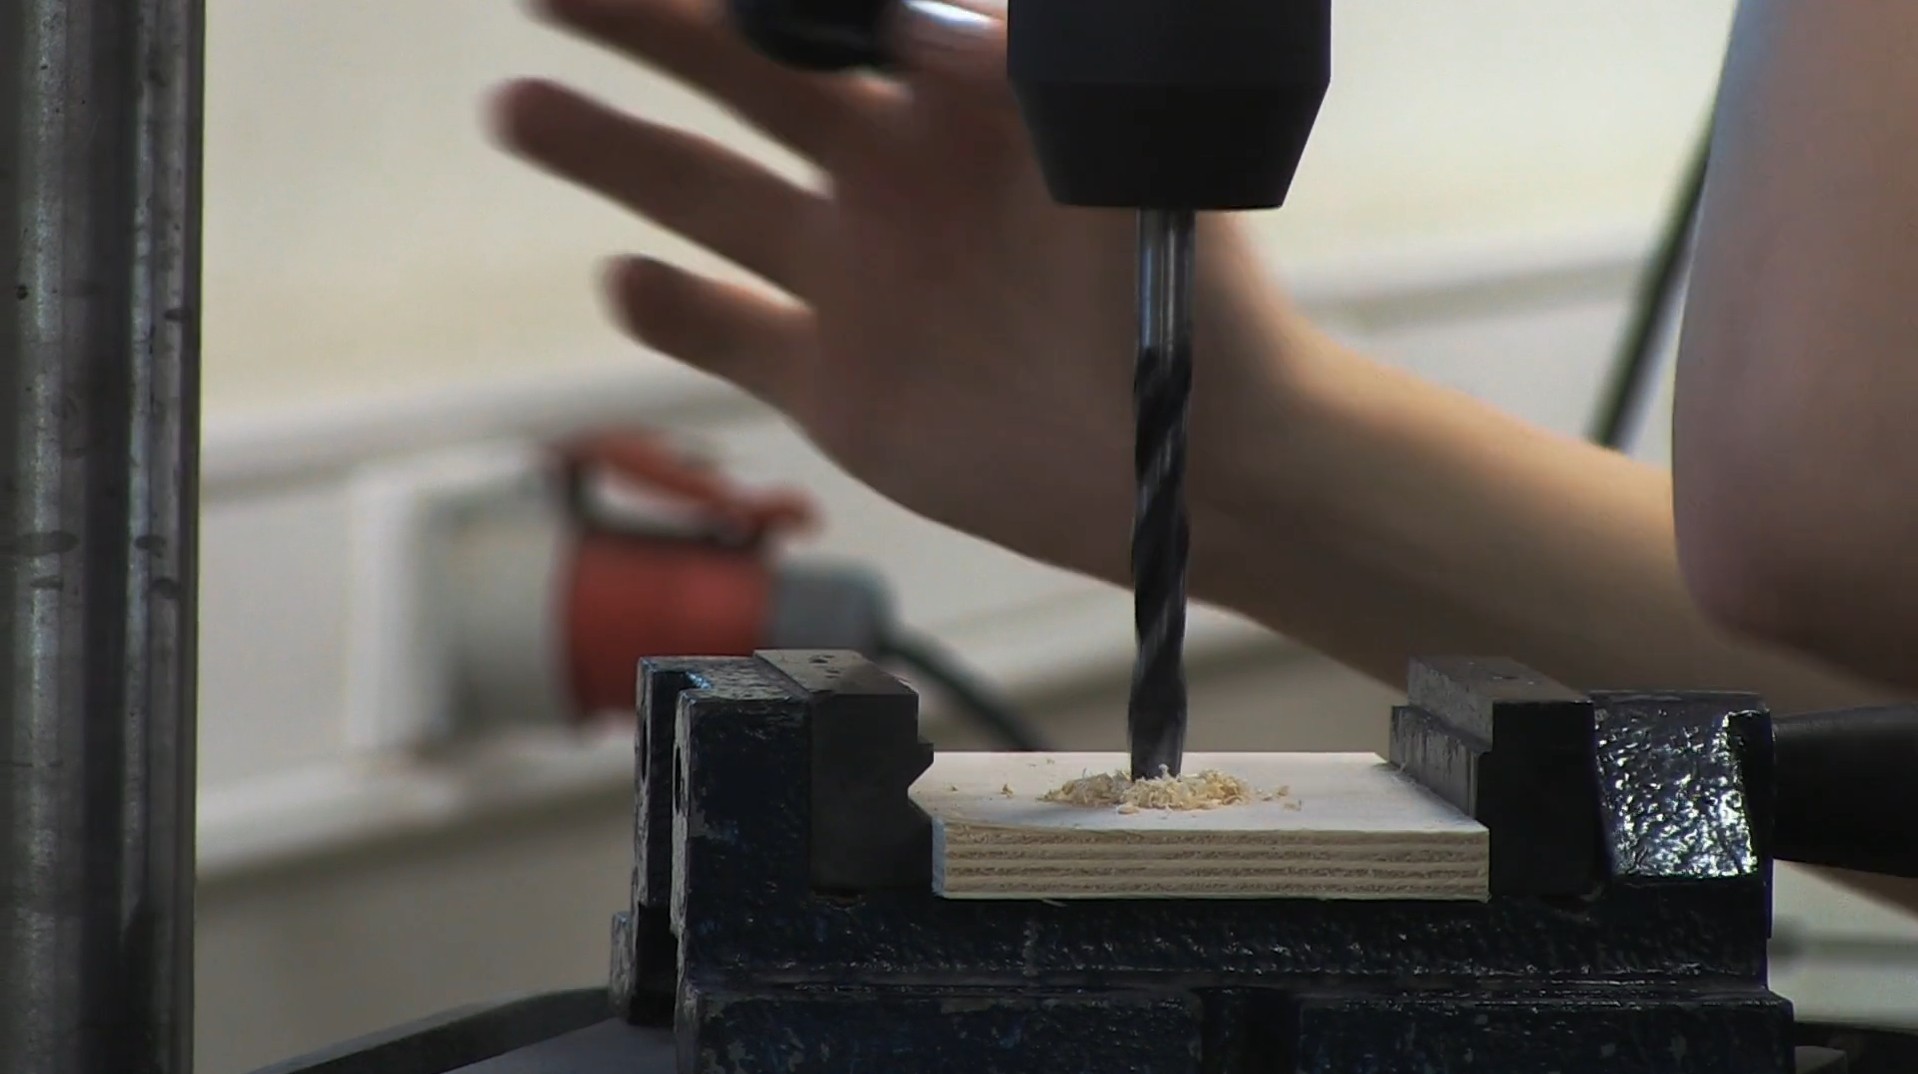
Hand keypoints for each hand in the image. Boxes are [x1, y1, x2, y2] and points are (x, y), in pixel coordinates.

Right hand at [491, 0, 1307, 584]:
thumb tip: (933, 12)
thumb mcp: (1136, 165)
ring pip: (704, 196)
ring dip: (614, 149)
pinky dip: (672, 309)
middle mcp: (889, 175)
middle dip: (648, 28)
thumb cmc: (1194, 301)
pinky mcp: (833, 382)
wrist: (1194, 469)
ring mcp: (854, 279)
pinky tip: (624, 276)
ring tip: (521, 103)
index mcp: (956, 103)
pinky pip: (728, 333)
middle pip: (740, 80)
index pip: (834, 14)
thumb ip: (1047, 78)